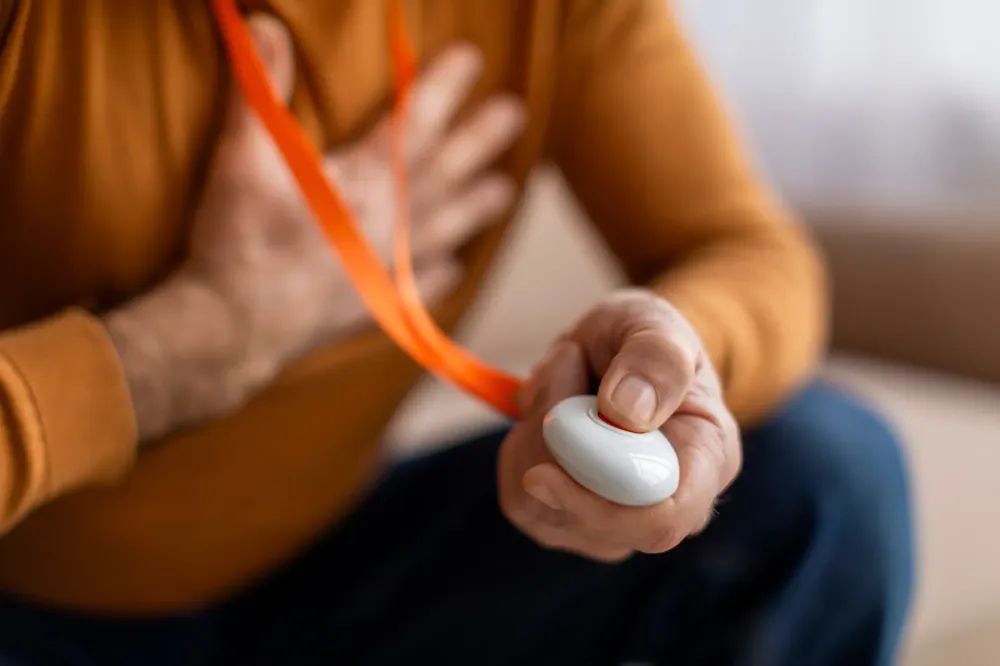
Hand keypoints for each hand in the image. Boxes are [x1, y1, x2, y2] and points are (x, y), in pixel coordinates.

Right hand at [105, 15, 524, 441]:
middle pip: (449, 172)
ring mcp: (391, 268)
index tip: (473, 58)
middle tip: (516, 113)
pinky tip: (453, 264)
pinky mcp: (379, 306)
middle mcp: (392, 222)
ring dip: (479, 205)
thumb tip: (266, 24)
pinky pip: (424, 286)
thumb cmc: (240, 242)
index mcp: (366, 181)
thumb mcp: (242, 158)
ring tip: (506, 188)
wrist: (236, 329)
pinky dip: (442, 271)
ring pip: (449, 228)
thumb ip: (259, 88)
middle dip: (484, 138)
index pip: (417, 121)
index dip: (446, 85)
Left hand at [498, 289, 741, 561]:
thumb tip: (629, 413)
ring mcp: (614, 523)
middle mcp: (664, 506)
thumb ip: (656, 360)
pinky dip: (519, 447)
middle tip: (566, 361)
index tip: (543, 471)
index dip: (604, 506)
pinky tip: (545, 410)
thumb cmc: (646, 338)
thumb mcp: (656, 324)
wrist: (618, 348)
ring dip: (535, 434)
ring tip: (563, 376)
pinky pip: (521, 501)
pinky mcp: (566, 520)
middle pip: (595, 522)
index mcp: (708, 461)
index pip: (664, 519)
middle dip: (556, 445)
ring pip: (547, 510)